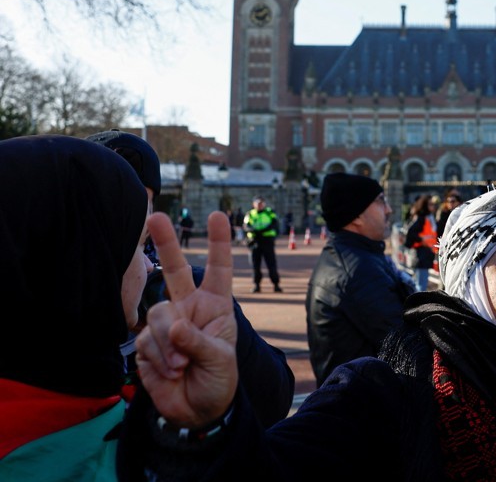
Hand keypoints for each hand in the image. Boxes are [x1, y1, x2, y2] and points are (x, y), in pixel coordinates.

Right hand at [136, 211, 237, 427]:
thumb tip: (173, 326)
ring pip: (156, 314)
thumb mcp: (220, 360)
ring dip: (167, 343)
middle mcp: (189, 308)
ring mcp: (165, 324)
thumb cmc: (218, 379)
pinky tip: (169, 372)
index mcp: (215, 306)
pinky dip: (157, 358)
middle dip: (166, 243)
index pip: (218, 270)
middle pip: (174, 271)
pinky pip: (144, 341)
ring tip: (181, 366)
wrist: (198, 411)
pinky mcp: (145, 343)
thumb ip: (198, 342)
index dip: (219, 243)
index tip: (217, 215)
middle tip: (155, 216)